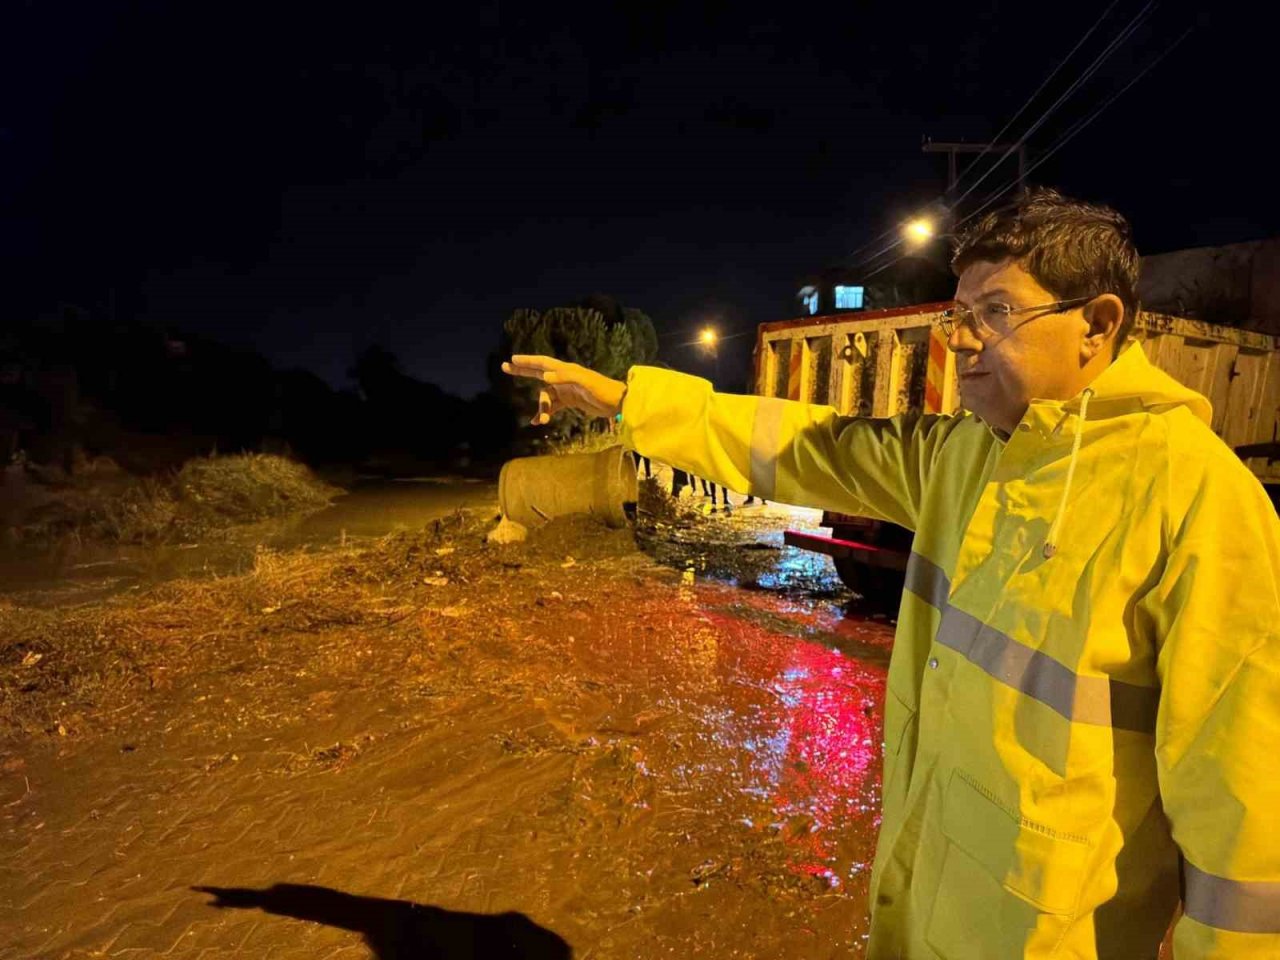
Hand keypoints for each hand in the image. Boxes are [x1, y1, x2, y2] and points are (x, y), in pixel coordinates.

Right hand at [501, 355, 626, 425]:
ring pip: (546, 396)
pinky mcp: (571, 401)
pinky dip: (546, 412)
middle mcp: (563, 378)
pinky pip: (553, 406)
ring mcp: (566, 389)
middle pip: (538, 373)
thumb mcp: (586, 382)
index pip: (543, 363)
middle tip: (505, 367)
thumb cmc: (603, 389)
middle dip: (522, 371)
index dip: (527, 361)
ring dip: (541, 407)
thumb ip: (565, 377)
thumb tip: (544, 376)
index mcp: (566, 370)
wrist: (618, 403)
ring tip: (540, 419)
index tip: (512, 359)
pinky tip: (539, 422)